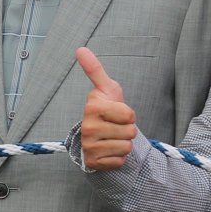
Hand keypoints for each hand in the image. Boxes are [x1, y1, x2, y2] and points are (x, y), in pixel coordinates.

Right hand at [75, 48, 138, 170]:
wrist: (97, 137)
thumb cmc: (106, 110)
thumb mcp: (106, 89)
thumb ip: (95, 69)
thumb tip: (81, 49)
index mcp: (92, 108)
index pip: (129, 114)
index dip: (129, 114)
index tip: (118, 113)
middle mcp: (87, 128)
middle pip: (130, 132)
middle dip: (127, 130)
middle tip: (115, 127)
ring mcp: (89, 147)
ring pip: (126, 147)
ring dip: (124, 144)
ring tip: (113, 138)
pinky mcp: (93, 163)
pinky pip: (120, 161)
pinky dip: (118, 158)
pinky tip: (109, 150)